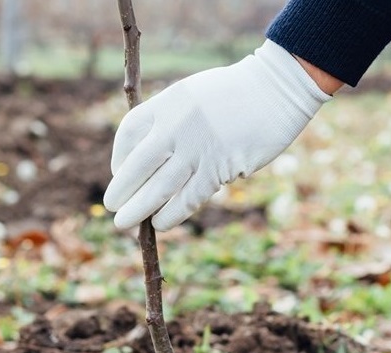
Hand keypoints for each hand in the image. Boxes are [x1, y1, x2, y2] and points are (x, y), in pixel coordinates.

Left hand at [103, 40, 330, 230]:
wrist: (277, 90)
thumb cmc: (235, 94)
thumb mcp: (192, 94)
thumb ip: (171, 120)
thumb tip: (152, 158)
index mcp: (167, 102)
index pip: (129, 133)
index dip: (119, 157)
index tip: (119, 172)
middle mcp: (178, 125)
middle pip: (138, 165)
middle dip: (122, 191)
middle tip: (113, 209)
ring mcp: (199, 147)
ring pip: (160, 187)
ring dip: (139, 210)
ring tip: (124, 224)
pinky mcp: (221, 167)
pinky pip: (189, 198)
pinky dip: (171, 214)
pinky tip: (160, 223)